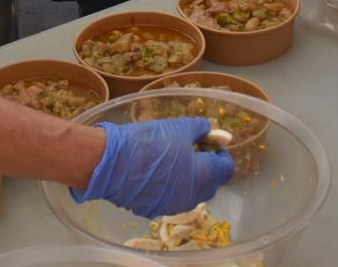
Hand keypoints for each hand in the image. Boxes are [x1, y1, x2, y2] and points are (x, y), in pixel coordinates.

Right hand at [73, 117, 234, 218]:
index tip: (212, 144)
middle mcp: (191, 197)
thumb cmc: (149, 142)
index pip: (226, 169)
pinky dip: (169, 188)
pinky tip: (156, 173)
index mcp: (203, 176)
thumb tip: (208, 129)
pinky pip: (169, 199)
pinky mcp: (152, 210)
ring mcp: (172, 206)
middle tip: (194, 151)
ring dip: (189, 180)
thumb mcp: (178, 127)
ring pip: (189, 194)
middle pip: (210, 185)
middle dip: (207, 169)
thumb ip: (198, 128)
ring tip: (174, 162)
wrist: (111, 164)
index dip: (222, 155)